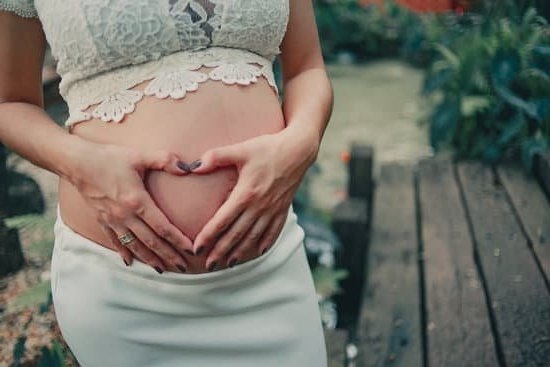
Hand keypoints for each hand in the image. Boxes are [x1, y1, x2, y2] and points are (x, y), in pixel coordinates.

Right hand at [69, 142, 192, 272]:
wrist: (76, 162)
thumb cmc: (109, 157)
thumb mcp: (140, 155)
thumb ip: (165, 160)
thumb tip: (188, 168)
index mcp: (137, 201)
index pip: (162, 227)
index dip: (178, 240)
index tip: (191, 250)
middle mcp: (125, 215)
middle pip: (151, 242)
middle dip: (168, 256)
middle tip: (183, 267)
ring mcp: (112, 220)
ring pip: (134, 246)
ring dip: (149, 259)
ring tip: (162, 269)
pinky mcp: (102, 220)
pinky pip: (115, 241)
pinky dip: (125, 252)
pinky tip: (131, 262)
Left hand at [191, 125, 318, 269]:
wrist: (299, 150)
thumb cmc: (267, 148)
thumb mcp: (241, 149)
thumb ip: (216, 157)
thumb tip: (193, 166)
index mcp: (246, 193)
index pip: (222, 220)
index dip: (208, 236)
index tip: (197, 248)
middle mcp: (259, 206)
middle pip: (237, 234)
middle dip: (221, 251)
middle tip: (208, 266)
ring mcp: (273, 209)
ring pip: (254, 236)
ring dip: (241, 252)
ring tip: (229, 264)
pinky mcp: (283, 208)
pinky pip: (274, 231)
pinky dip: (266, 243)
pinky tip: (259, 252)